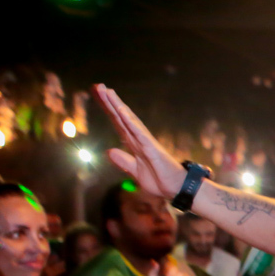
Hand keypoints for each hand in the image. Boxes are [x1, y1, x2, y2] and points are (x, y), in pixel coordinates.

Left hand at [94, 84, 187, 199]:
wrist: (177, 189)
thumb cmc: (160, 180)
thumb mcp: (135, 172)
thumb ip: (123, 161)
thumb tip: (109, 151)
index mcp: (134, 144)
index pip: (118, 123)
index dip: (108, 110)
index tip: (98, 96)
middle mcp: (139, 139)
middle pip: (121, 118)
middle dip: (109, 102)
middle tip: (98, 86)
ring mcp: (146, 142)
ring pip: (129, 120)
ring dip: (118, 106)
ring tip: (107, 91)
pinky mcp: (152, 148)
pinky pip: (139, 132)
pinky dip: (130, 121)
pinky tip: (122, 110)